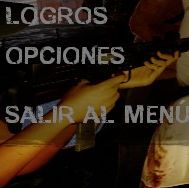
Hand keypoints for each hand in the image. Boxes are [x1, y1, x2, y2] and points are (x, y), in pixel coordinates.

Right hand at [57, 53, 177, 119]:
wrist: (67, 113)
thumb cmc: (73, 97)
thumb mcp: (80, 83)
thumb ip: (91, 79)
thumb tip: (96, 78)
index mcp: (102, 88)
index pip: (117, 80)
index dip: (120, 76)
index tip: (121, 74)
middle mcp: (107, 97)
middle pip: (116, 88)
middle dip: (114, 84)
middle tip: (108, 81)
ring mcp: (106, 106)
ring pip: (116, 97)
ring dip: (113, 92)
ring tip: (106, 90)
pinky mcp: (103, 113)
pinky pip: (112, 105)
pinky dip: (111, 101)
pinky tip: (104, 100)